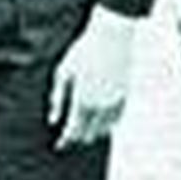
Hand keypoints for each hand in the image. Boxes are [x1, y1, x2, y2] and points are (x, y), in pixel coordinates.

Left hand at [50, 5, 135, 149]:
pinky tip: (101, 120)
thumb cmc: (84, 49)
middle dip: (79, 136)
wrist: (114, 33)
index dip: (65, 141)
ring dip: (94, 131)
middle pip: (89, 133)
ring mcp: (116, 101)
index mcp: (83, 100)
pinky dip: (108, 124)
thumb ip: (57, 98)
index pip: (73, 131)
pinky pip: (117, 119)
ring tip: (85, 129)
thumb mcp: (64, 70)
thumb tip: (53, 120)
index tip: (59, 146)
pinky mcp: (127, 95)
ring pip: (104, 129)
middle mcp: (101, 105)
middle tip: (71, 136)